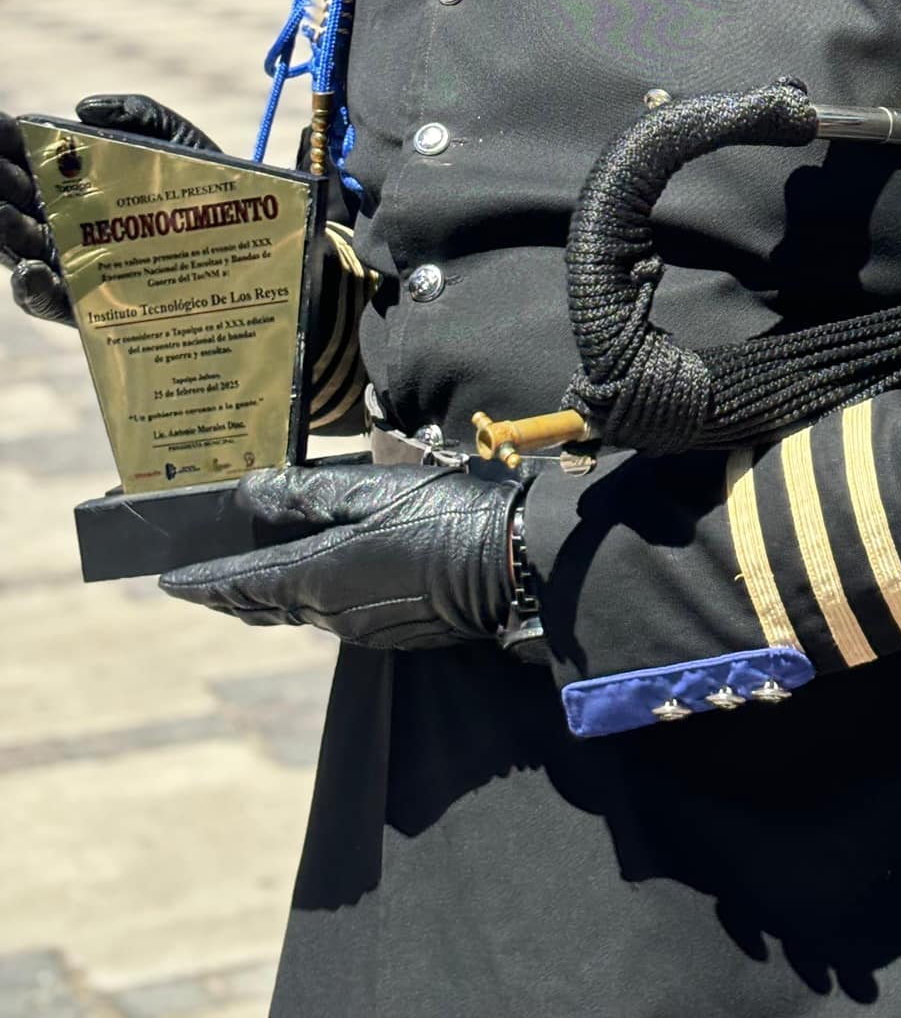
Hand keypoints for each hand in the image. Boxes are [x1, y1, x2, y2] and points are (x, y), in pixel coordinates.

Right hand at [0, 96, 216, 324]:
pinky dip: (34, 289)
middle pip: (16, 205)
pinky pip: (53, 302)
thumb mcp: (180, 142)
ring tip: (1, 212)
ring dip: (5, 231)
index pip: (31, 162)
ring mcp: (78, 266)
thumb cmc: (215, 187)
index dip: (9, 143)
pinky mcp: (95, 308)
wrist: (259, 242)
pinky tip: (31, 269)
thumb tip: (82, 108)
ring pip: (23, 250)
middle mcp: (71, 224)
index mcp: (82, 184)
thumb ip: (140, 114)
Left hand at [159, 463, 516, 650]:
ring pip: (300, 613)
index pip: (241, 585)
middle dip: (226, 595)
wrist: (508, 563)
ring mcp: (362, 629)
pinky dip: (309, 600)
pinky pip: (333, 617)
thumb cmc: (443, 516)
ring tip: (250, 578)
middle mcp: (331, 613)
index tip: (168, 581)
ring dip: (269, 596)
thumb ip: (306, 493)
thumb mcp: (371, 490)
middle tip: (198, 585)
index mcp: (319, 576)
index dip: (201, 584)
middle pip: (264, 606)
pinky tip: (319, 582)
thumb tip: (247, 493)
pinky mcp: (391, 633)